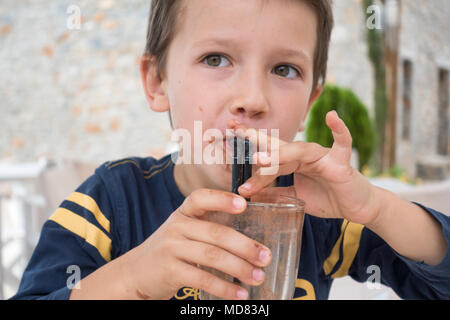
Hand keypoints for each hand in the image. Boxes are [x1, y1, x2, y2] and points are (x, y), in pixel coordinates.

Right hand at [124, 189, 271, 299]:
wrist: (136, 272)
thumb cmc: (170, 250)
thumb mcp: (184, 231)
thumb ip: (209, 228)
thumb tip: (252, 241)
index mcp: (183, 213)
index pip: (201, 198)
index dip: (222, 199)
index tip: (244, 205)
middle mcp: (177, 226)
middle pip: (216, 233)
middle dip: (245, 246)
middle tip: (265, 257)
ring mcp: (171, 248)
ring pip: (212, 256)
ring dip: (239, 268)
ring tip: (257, 277)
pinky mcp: (170, 270)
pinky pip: (202, 278)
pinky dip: (224, 288)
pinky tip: (239, 294)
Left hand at [230, 111, 380, 224]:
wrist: (356, 208)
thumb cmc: (327, 198)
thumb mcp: (295, 197)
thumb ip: (276, 193)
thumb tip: (250, 194)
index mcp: (292, 162)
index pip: (267, 152)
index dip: (248, 145)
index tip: (228, 132)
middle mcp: (304, 155)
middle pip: (277, 146)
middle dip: (255, 139)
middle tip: (235, 131)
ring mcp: (321, 156)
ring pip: (298, 151)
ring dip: (280, 153)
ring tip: (261, 158)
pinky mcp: (340, 162)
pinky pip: (342, 142)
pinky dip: (339, 129)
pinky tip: (332, 116)